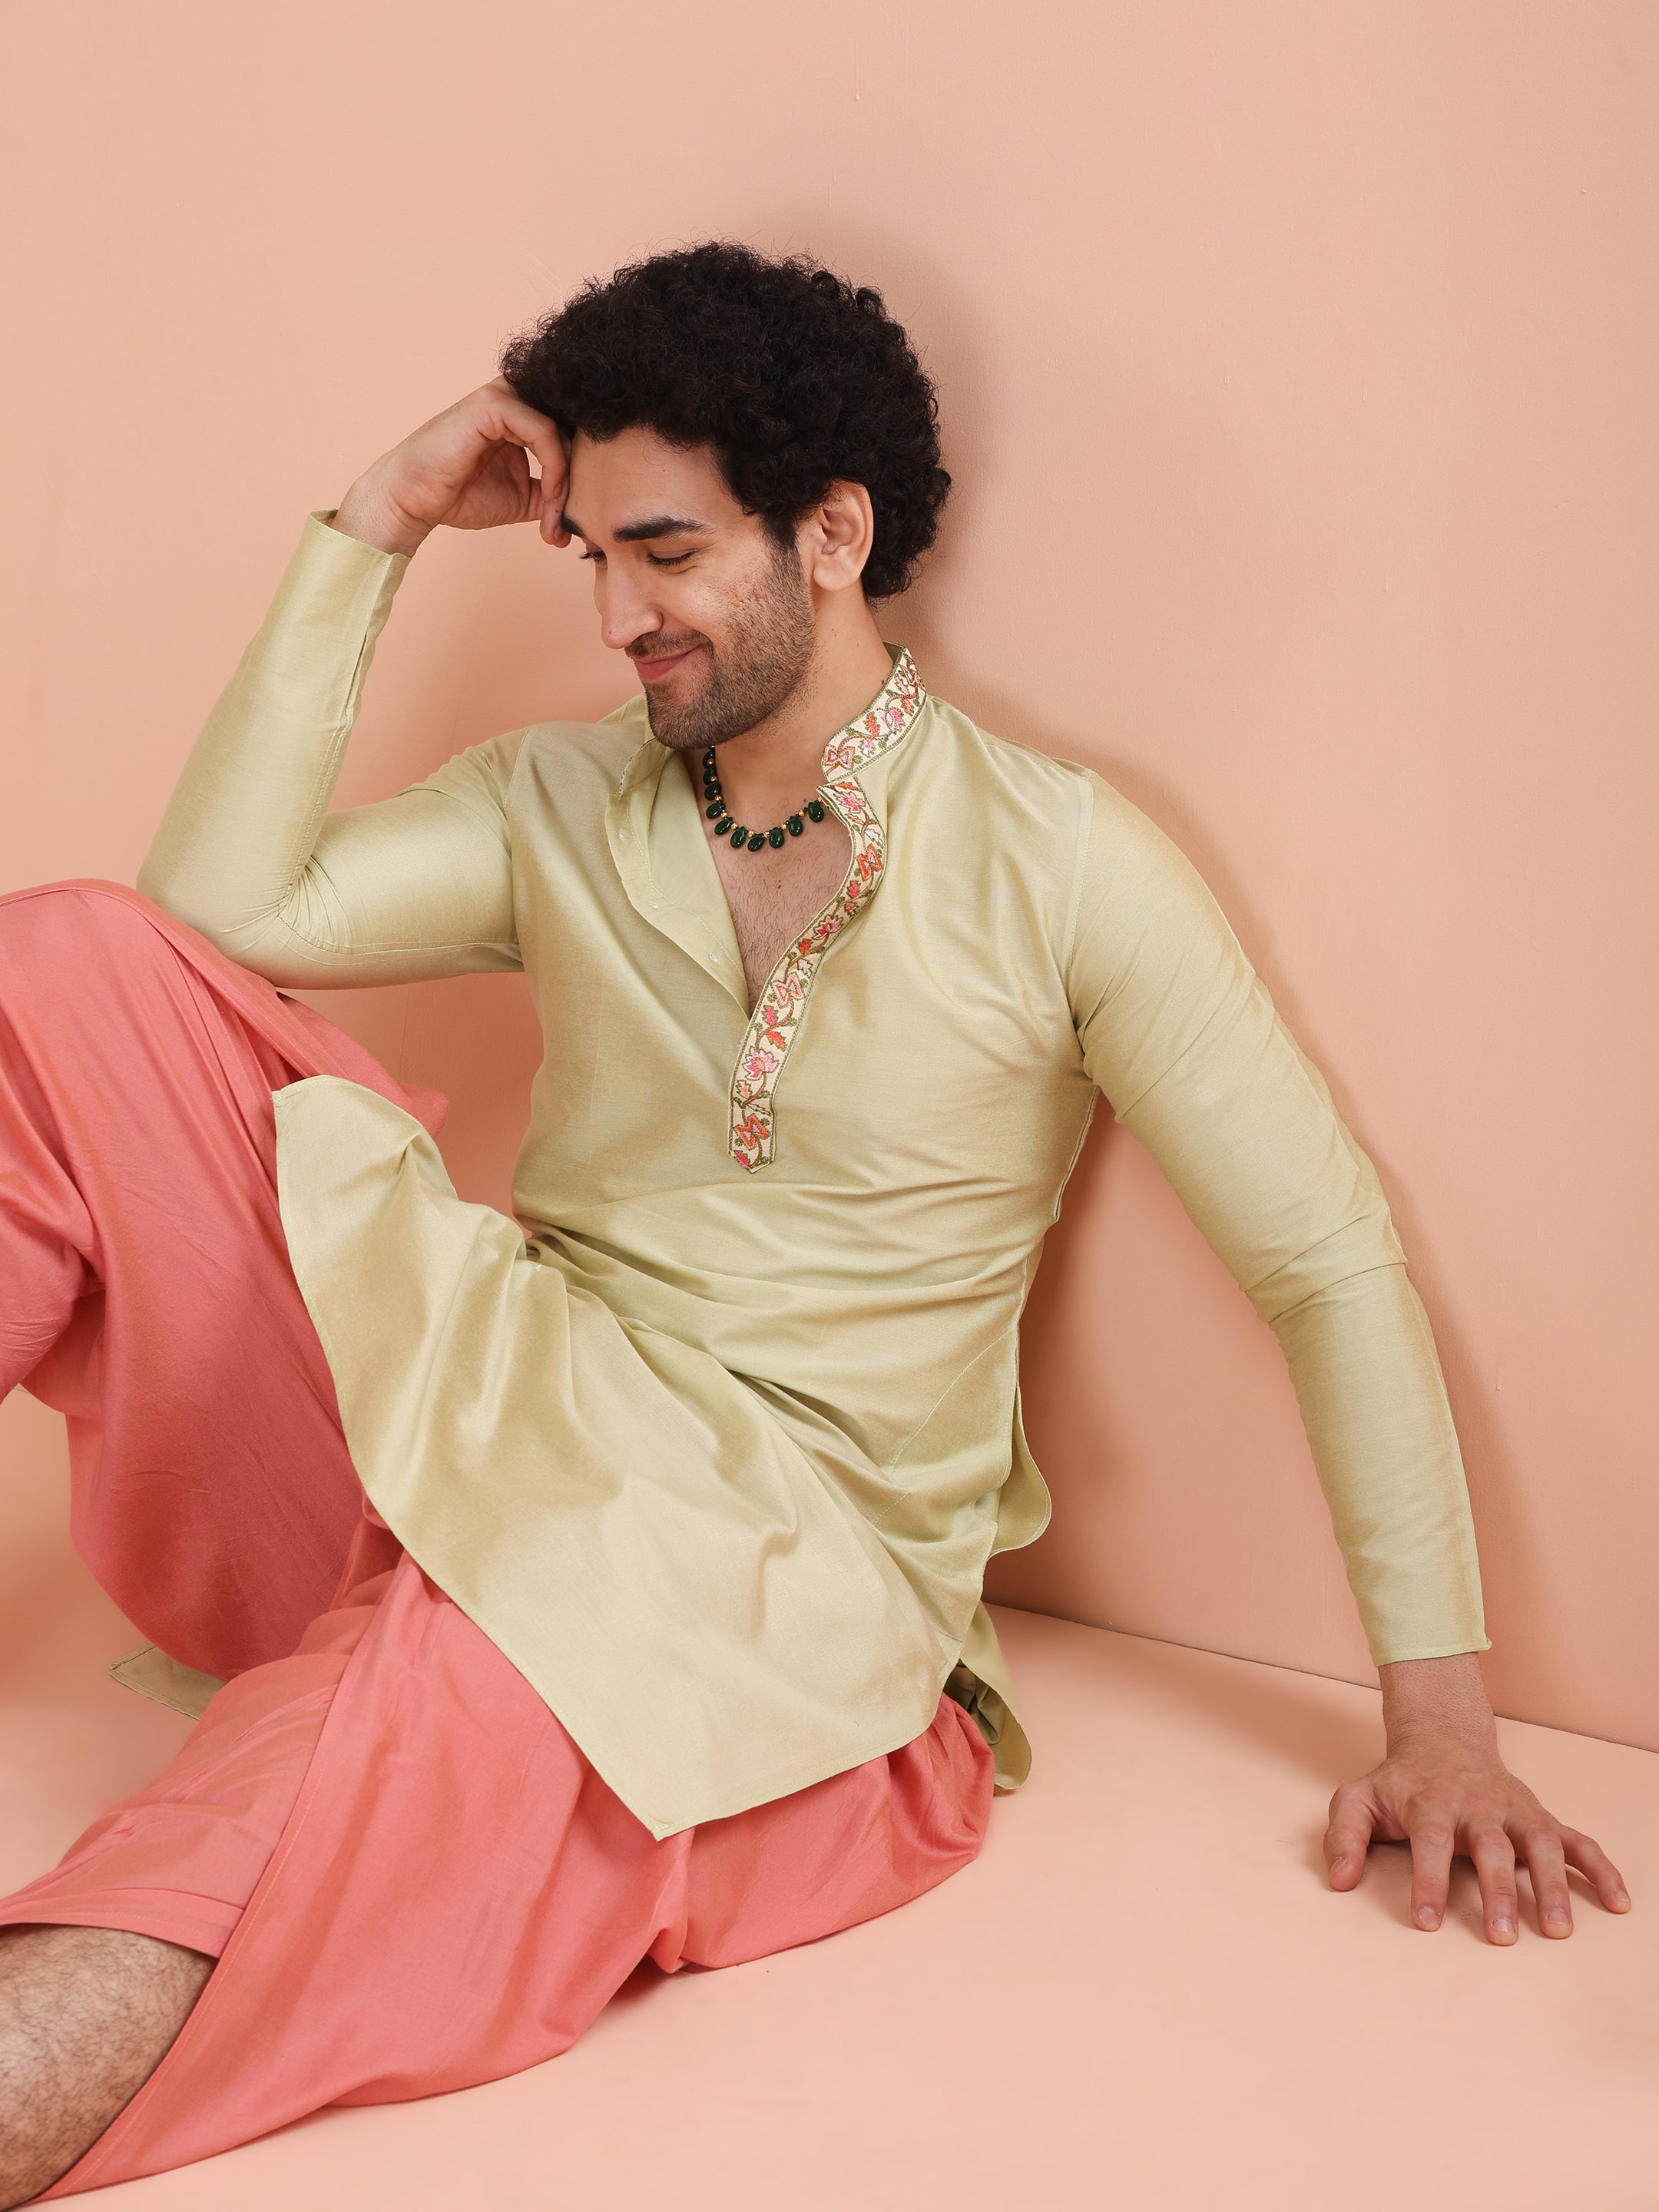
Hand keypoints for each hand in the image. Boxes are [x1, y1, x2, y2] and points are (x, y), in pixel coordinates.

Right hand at [330, 377, 569, 557]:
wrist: (414, 500)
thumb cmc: (460, 495)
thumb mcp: (524, 499)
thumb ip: (555, 495)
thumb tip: (589, 513)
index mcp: (523, 414)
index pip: (573, 428)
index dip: (588, 467)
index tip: (584, 513)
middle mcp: (515, 397)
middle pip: (573, 425)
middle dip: (584, 473)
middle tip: (579, 516)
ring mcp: (503, 396)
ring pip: (562, 428)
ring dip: (569, 475)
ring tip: (558, 510)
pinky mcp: (491, 404)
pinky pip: (543, 430)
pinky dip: (555, 465)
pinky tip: (552, 494)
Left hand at [1323, 1654, 1630, 1942]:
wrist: (1443, 1740)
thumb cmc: (1400, 1783)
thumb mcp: (1359, 1798)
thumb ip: (1344, 1837)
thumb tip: (1339, 1882)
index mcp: (1431, 1801)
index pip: (1429, 1839)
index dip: (1429, 1880)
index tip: (1428, 1922)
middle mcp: (1478, 1804)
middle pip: (1490, 1846)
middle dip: (1497, 1891)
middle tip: (1499, 1937)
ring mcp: (1514, 1810)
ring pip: (1539, 1843)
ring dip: (1552, 1885)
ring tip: (1558, 1930)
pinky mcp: (1540, 1816)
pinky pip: (1577, 1841)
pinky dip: (1600, 1869)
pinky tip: (1618, 1902)